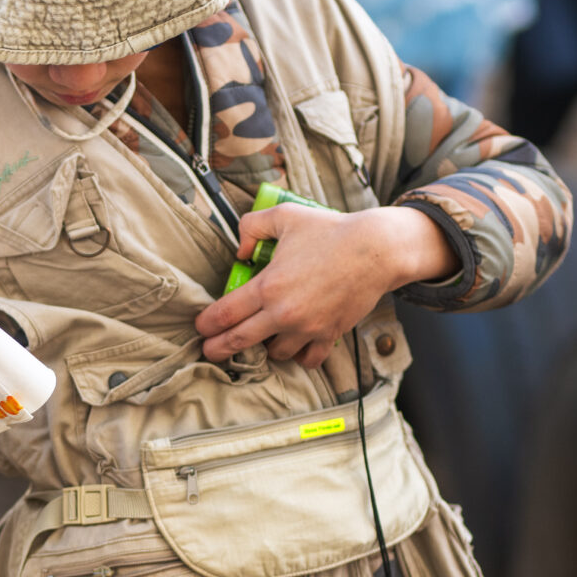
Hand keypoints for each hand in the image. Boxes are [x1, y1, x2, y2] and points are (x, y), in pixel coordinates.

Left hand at [195, 204, 458, 370]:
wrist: (375, 250)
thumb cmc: (330, 231)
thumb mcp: (285, 217)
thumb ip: (253, 227)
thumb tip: (240, 250)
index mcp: (268, 286)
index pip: (225, 313)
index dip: (207, 323)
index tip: (200, 327)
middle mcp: (283, 313)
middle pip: (240, 341)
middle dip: (218, 349)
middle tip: (209, 352)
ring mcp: (307, 328)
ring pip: (274, 353)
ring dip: (265, 349)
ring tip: (262, 340)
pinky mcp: (328, 335)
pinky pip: (308, 359)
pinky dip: (299, 356)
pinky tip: (295, 347)